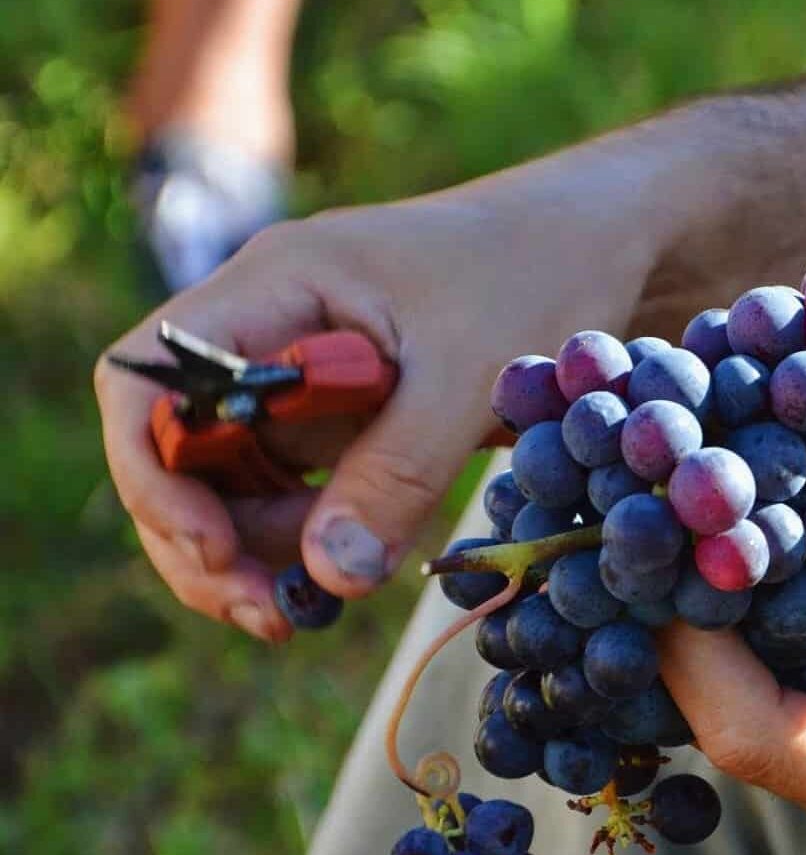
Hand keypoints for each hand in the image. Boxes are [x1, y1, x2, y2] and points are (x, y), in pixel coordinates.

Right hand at [95, 136, 675, 639]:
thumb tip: (328, 577)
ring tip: (302, 612)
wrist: (609, 239)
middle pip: (182, 447)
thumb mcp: (468, 374)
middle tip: (267, 614)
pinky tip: (342, 575)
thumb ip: (396, 472)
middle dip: (204, 538)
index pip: (146, 379)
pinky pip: (302, 484)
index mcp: (274, 287)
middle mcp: (273, 327)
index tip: (213, 550)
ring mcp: (309, 372)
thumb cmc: (541, 270)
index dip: (152, 474)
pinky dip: (309, 537)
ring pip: (238, 479)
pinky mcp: (354, 409)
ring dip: (255, 552)